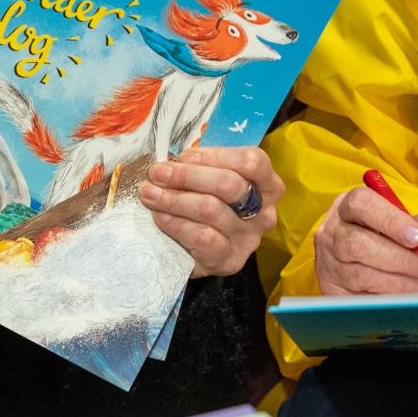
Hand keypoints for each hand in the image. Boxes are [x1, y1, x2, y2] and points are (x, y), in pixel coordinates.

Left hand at [138, 146, 283, 278]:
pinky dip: (176, 223)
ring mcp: (249, 238)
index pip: (250, 161)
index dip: (213, 156)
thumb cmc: (207, 203)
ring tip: (149, 193)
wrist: (198, 251)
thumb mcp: (211, 179)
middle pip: (229, 184)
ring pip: (210, 210)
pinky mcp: (231, 260)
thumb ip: (202, 166)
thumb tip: (174, 160)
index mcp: (268, 184)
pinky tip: (160, 216)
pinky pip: (202, 237)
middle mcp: (264, 212)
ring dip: (174, 199)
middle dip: (187, 176)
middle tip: (158, 173)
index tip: (183, 156)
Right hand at [313, 184, 417, 295]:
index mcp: (348, 206)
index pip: (362, 204)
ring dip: (401, 283)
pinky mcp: (332, 292)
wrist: (383, 266)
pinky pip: (361, 300)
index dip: (390, 220)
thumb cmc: (399, 240)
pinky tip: (411, 298)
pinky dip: (390, 300)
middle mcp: (332, 233)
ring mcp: (328, 264)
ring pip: (361, 275)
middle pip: (358, 244)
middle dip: (400, 259)